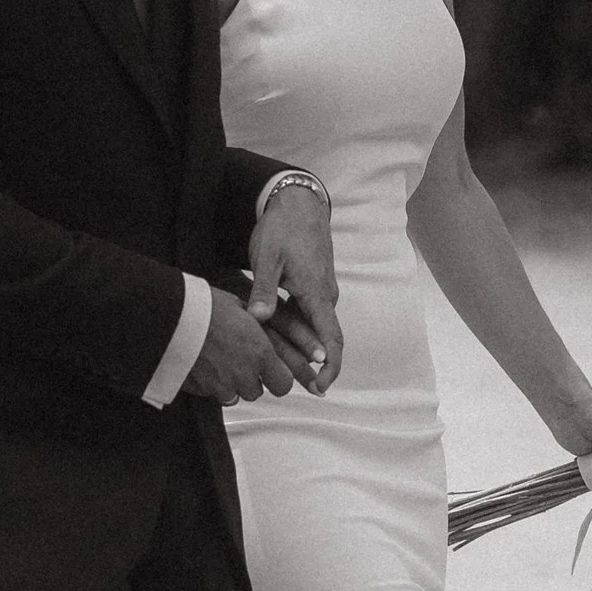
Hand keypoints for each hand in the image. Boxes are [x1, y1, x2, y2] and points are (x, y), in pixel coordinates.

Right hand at [181, 288, 300, 405]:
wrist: (169, 318)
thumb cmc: (203, 306)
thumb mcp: (237, 305)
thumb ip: (253, 323)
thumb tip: (259, 322)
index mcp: (260, 353)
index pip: (283, 384)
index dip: (278, 378)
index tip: (272, 371)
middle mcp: (243, 374)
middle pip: (255, 392)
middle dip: (250, 380)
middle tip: (238, 359)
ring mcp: (220, 386)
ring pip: (232, 396)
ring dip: (229, 384)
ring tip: (217, 361)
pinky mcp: (199, 391)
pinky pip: (210, 394)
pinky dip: (208, 384)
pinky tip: (201, 364)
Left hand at [246, 182, 341, 395]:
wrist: (298, 203)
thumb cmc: (282, 228)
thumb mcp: (267, 257)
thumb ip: (263, 290)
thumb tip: (258, 319)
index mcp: (317, 293)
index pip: (332, 340)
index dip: (331, 368)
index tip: (320, 387)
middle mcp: (325, 296)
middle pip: (323, 339)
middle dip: (309, 363)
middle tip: (288, 381)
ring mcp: (321, 291)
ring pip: (314, 326)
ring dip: (300, 345)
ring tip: (276, 360)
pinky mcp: (314, 285)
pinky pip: (309, 314)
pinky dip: (296, 328)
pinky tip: (275, 332)